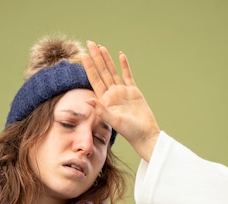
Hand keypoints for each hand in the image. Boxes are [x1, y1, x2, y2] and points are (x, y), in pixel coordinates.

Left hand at [81, 40, 160, 161]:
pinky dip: (124, 66)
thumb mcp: (113, 121)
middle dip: (96, 58)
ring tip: (101, 47)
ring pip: (113, 71)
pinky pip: (127, 76)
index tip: (83, 55)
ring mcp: (122, 92)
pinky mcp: (133, 92)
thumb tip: (88, 100)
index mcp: (105, 100)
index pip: (94, 79)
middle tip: (89, 43)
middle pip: (102, 72)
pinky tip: (120, 55)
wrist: (144, 134)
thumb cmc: (129, 131)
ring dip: (107, 59)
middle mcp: (112, 94)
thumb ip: (101, 110)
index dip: (89, 67)